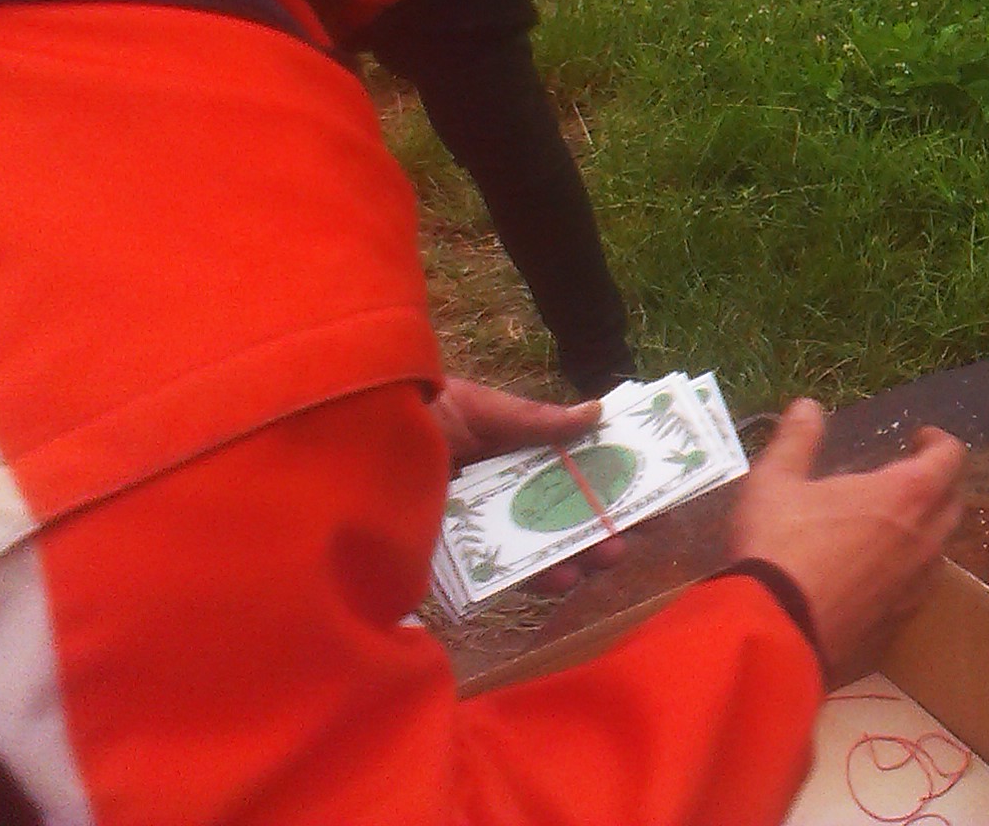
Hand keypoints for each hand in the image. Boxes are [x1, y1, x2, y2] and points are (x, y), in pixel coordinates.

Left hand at [429, 377, 626, 592]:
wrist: (346, 438)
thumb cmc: (416, 413)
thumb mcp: (482, 410)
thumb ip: (536, 420)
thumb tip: (599, 414)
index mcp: (501, 450)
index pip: (561, 466)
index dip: (601, 478)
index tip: (642, 490)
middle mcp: (489, 489)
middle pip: (551, 510)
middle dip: (594, 524)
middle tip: (631, 536)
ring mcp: (469, 524)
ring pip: (529, 544)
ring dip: (570, 553)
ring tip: (602, 560)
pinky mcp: (444, 557)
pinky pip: (494, 572)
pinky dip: (528, 577)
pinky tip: (557, 578)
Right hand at [725, 399, 967, 685]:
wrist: (771, 638)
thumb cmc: (777, 548)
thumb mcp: (775, 483)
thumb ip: (796, 440)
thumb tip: (808, 406)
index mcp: (905, 496)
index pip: (950, 457)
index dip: (938, 442)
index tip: (917, 438)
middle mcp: (924, 542)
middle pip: (952, 503)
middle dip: (936, 485)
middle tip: (905, 478)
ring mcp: (915, 590)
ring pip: (937, 552)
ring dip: (923, 532)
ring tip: (888, 527)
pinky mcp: (898, 629)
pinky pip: (914, 592)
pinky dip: (903, 575)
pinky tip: (870, 579)